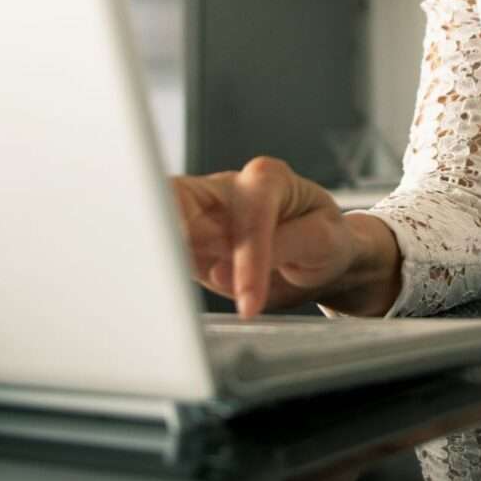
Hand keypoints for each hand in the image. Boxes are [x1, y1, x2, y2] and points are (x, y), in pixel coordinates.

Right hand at [171, 157, 395, 317]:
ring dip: (155, 256)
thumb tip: (221, 270)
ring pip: (162, 226)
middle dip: (168, 233)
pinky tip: (154, 291)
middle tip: (165, 276)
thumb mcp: (324, 242)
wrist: (321, 256)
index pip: (250, 215)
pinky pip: (164, 254)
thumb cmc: (325, 241)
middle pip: (181, 201)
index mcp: (266, 178)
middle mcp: (226, 188)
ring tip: (154, 289)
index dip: (248, 258)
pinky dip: (159, 271)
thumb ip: (283, 246)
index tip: (249, 302)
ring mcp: (201, 214)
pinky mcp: (186, 241)